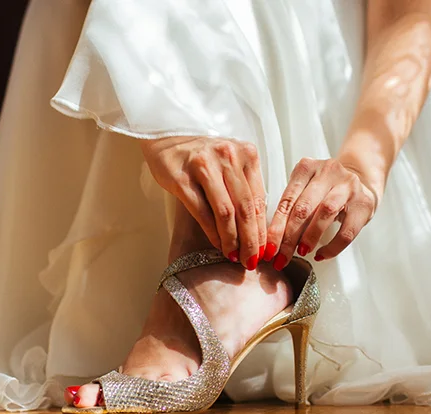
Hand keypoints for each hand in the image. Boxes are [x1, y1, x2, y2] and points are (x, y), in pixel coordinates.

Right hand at [140, 136, 266, 268]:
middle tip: (252, 261)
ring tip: (234, 256)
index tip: (264, 250)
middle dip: (251, 240)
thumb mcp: (230, 161)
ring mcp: (204, 166)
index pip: (259, 199)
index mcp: (246, 154)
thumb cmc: (201, 153)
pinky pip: (202, 212)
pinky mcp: (182, 178)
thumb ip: (244, 186)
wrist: (165, 134)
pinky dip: (212, 233)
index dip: (263, 229)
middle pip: (245, 208)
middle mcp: (228, 157)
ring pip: (226, 212)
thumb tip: (256, 227)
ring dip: (232, 239)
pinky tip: (217, 244)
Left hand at [265, 158, 376, 268]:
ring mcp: (347, 185)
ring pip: (325, 212)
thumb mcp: (306, 189)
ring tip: (301, 252)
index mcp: (306, 168)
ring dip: (310, 237)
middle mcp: (327, 172)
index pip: (287, 201)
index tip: (268, 249)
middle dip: (289, 237)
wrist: (362, 180)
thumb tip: (273, 241)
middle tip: (281, 257)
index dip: (275, 228)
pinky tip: (321, 254)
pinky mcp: (364, 203)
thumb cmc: (327, 190)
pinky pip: (347, 231)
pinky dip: (332, 247)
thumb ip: (291, 208)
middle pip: (303, 207)